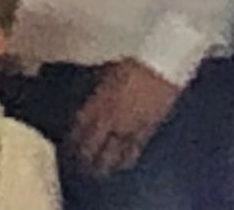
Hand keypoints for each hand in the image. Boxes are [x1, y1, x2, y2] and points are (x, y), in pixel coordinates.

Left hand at [68, 60, 181, 176]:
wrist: (164, 64)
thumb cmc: (136, 61)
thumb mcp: (110, 71)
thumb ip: (97, 86)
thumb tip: (87, 91)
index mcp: (97, 104)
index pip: (78, 132)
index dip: (71, 143)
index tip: (68, 149)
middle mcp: (109, 121)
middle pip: (90, 149)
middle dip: (83, 159)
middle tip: (80, 165)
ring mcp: (128, 128)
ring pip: (110, 155)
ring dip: (102, 165)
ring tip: (98, 170)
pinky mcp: (146, 131)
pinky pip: (132, 151)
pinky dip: (125, 160)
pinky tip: (121, 164)